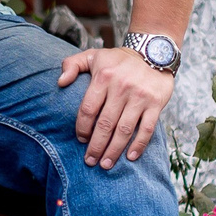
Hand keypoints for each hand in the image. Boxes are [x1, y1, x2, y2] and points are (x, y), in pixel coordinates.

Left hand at [58, 47, 174, 169]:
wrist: (154, 52)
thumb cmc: (118, 60)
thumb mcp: (93, 55)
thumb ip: (72, 65)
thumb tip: (60, 82)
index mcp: (103, 77)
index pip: (88, 108)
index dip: (82, 127)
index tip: (80, 139)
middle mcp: (122, 87)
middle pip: (105, 124)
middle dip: (96, 146)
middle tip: (90, 161)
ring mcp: (140, 97)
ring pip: (124, 129)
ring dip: (114, 150)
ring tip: (106, 164)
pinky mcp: (156, 103)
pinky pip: (147, 129)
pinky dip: (139, 145)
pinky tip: (130, 157)